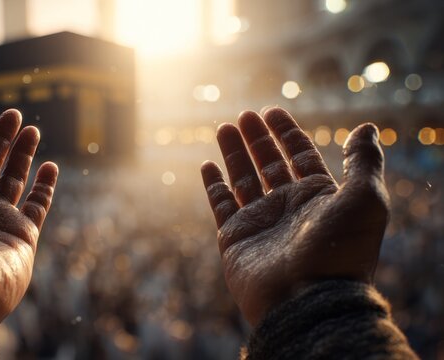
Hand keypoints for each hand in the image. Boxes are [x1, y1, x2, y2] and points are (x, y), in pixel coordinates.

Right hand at [201, 108, 389, 325]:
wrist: (307, 299)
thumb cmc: (339, 250)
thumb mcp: (365, 199)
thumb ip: (364, 161)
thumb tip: (367, 127)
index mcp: (318, 197)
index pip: (300, 156)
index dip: (287, 133)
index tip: (272, 111)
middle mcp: (288, 207)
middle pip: (269, 164)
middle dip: (257, 139)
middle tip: (244, 115)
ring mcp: (260, 222)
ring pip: (243, 179)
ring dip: (234, 153)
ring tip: (224, 127)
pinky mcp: (235, 238)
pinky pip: (221, 205)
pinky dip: (214, 185)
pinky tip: (208, 165)